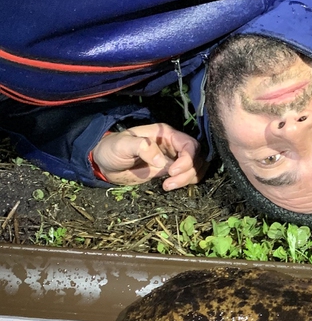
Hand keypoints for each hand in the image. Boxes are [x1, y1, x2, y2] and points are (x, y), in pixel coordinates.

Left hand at [91, 123, 206, 189]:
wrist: (106, 163)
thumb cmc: (112, 149)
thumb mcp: (123, 145)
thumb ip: (142, 147)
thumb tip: (161, 161)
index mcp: (166, 134)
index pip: (189, 145)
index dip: (187, 159)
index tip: (172, 171)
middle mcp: (174, 145)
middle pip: (197, 157)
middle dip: (188, 171)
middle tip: (170, 183)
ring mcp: (174, 158)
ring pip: (196, 168)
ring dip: (188, 179)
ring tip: (168, 186)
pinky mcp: (171, 171)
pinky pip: (189, 176)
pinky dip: (186, 182)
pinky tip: (169, 186)